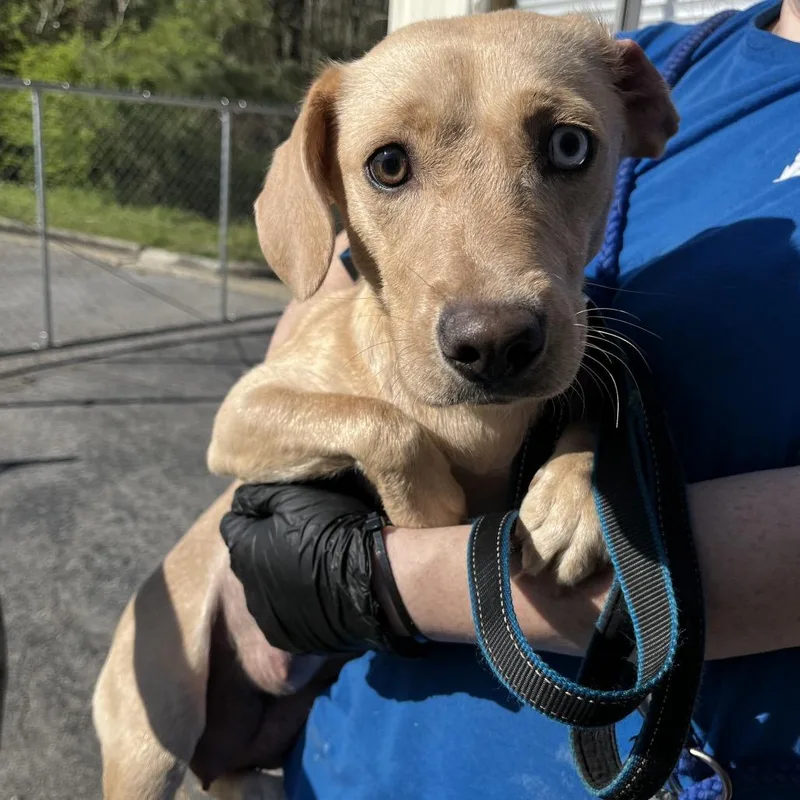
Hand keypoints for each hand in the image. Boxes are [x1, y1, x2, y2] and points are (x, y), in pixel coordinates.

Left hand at [220, 473, 407, 654]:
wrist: (372, 580)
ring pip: (265, 590)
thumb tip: (242, 501)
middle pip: (249, 559)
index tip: (280, 510)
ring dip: (279, 577)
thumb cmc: (333, 530)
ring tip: (311, 567)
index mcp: (243, 550)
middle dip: (264, 546)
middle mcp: (247, 588)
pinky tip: (318, 593)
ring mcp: (268, 618)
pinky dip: (296, 603)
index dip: (255, 512)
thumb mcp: (295, 496)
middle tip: (299, 536)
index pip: (233, 524)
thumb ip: (259, 495)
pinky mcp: (290, 638)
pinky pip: (285, 615)